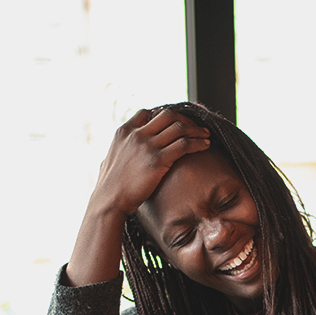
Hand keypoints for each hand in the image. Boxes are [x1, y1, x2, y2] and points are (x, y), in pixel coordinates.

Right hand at [91, 108, 210, 217]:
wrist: (109, 201)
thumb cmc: (109, 187)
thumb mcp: (108, 160)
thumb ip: (117, 153)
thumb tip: (112, 156)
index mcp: (123, 132)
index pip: (146, 113)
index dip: (163, 116)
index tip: (176, 123)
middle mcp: (136, 135)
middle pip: (167, 115)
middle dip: (185, 119)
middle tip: (196, 127)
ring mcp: (147, 146)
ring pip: (179, 127)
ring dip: (196, 129)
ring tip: (206, 135)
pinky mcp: (157, 160)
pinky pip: (184, 145)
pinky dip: (198, 143)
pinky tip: (205, 146)